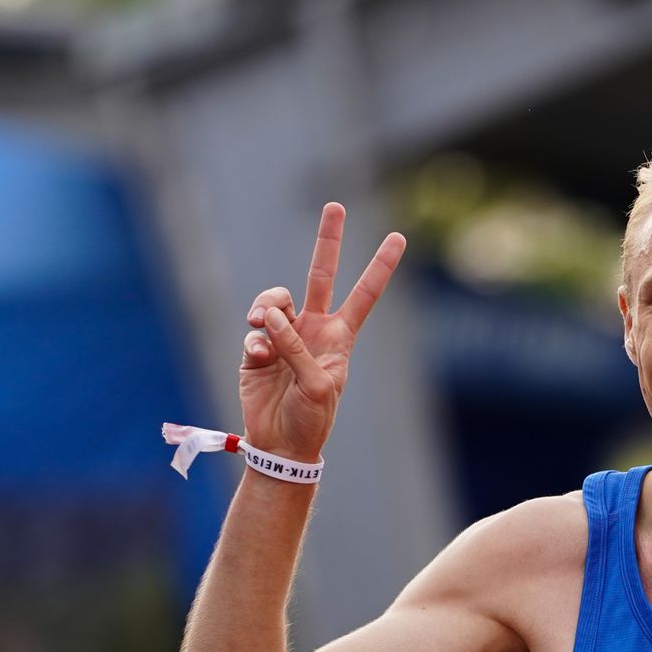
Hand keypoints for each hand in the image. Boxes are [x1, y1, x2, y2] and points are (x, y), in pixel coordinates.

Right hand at [240, 202, 406, 459]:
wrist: (280, 444)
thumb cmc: (311, 419)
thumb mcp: (317, 385)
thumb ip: (296, 347)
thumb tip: (271, 315)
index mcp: (339, 337)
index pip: (364, 294)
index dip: (380, 266)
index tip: (399, 237)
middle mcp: (312, 329)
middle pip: (320, 275)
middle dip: (329, 241)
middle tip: (336, 206)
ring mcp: (283, 336)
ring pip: (274, 298)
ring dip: (266, 305)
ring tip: (262, 324)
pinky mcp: (256, 348)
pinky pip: (253, 330)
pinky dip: (254, 341)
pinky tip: (259, 358)